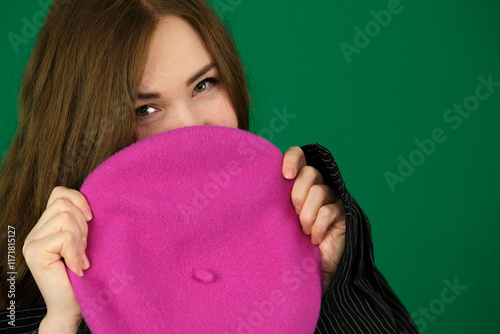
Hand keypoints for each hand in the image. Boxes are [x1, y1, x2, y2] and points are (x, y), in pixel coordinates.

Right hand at [23, 186, 91, 332]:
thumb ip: (81, 221)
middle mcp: (35, 232)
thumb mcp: (85, 241)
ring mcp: (32, 242)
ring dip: (80, 239)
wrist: (72, 306)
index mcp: (46, 225)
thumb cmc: (83, 274)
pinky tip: (77, 268)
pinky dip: (76, 253)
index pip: (59, 193)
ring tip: (80, 258)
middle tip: (84, 249)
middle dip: (82, 225)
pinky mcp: (35, 252)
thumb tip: (94, 203)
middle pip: (64, 204)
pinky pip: (65, 237)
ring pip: (65, 218)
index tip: (91, 220)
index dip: (79, 200)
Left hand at [282, 147, 345, 294]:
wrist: (308, 271)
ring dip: (307, 215)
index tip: (285, 175)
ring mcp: (332, 199)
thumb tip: (254, 185)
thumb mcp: (276, 218)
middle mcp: (317, 186)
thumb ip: (272, 200)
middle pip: (310, 173)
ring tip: (304, 231)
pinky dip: (318, 228)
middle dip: (298, 194)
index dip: (293, 159)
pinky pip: (329, 212)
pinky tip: (315, 239)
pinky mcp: (343, 215)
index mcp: (299, 182)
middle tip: (294, 214)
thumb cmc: (288, 242)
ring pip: (319, 192)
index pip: (298, 155)